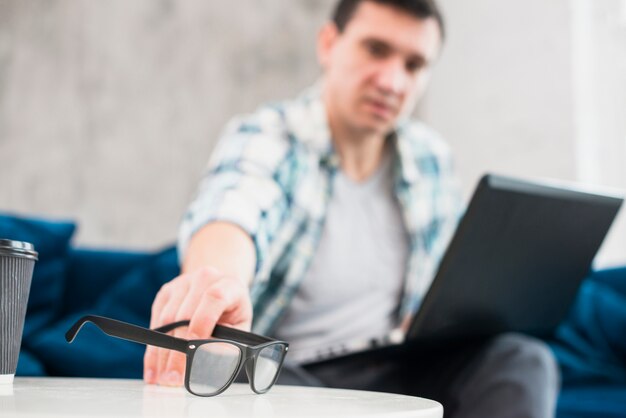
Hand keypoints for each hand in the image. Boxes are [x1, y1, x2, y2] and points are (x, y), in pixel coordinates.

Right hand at [143, 266, 252, 385]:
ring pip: (167, 319)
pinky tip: (153, 367)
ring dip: (162, 352)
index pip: (214, 298)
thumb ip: (230, 342)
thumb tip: (208, 359)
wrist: (220, 286)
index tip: (194, 352)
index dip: (203, 324)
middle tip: (173, 379)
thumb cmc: (232, 311)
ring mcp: (182, 283)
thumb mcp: (240, 326)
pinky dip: (154, 346)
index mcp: (229, 284)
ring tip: (161, 378)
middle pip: (185, 315)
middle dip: (178, 351)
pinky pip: (156, 320)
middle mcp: (204, 278)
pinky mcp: (166, 292)